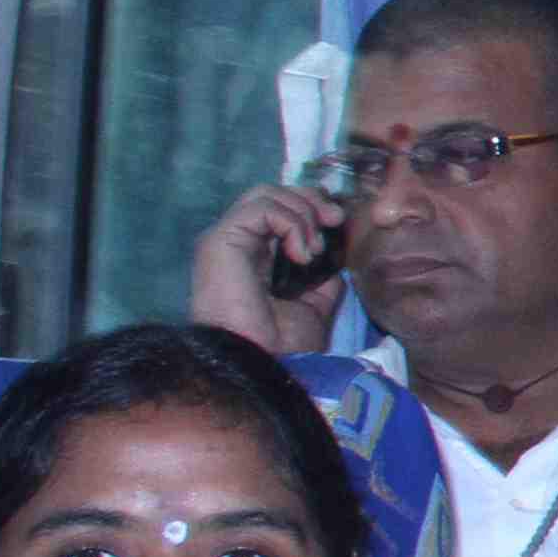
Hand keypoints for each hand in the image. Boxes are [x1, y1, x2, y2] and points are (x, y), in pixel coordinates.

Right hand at [188, 182, 346, 353]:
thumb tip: (334, 259)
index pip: (277, 210)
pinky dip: (290, 222)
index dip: (310, 205)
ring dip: (302, 214)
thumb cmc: (282, 344)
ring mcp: (224, 241)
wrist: (264, 363)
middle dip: (308, 199)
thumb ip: (320, 279)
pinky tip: (301, 254)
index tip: (338, 222)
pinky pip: (259, 208)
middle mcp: (236, 244)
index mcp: (254, 257)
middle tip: (334, 220)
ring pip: (264, 195)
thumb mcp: (314, 306)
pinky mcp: (219, 242)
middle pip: (269, 193)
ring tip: (313, 250)